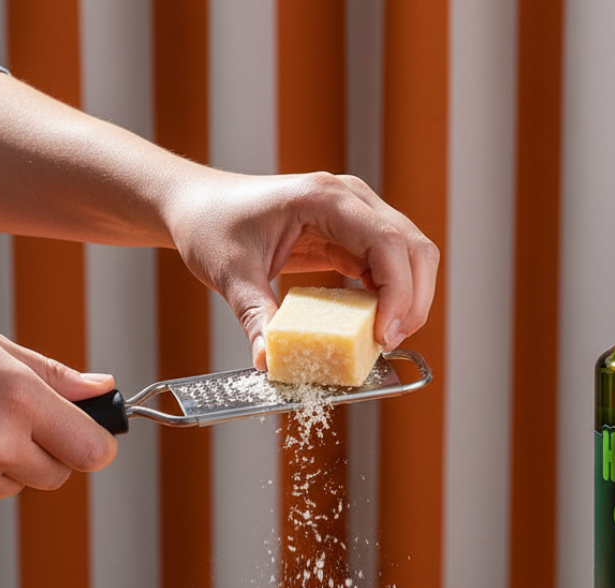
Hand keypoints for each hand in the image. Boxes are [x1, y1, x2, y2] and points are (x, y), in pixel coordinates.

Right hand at [0, 322, 118, 501]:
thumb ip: (58, 379)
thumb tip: (104, 390)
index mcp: (19, 399)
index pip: (93, 452)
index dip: (97, 444)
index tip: (91, 432)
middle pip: (60, 475)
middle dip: (51, 452)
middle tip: (20, 419)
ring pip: (20, 485)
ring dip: (11, 463)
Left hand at [163, 170, 439, 367]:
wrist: (200, 204)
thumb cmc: (213, 224)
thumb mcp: (231, 273)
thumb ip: (255, 317)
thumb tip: (270, 360)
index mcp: (324, 198)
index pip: (388, 242)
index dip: (398, 292)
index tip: (384, 335)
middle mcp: (351, 199)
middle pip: (414, 249)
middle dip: (412, 301)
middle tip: (387, 343)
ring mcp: (357, 215)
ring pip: (412, 257)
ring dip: (408, 300)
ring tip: (381, 336)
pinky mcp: (354, 236)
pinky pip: (391, 266)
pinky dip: (391, 296)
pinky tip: (370, 320)